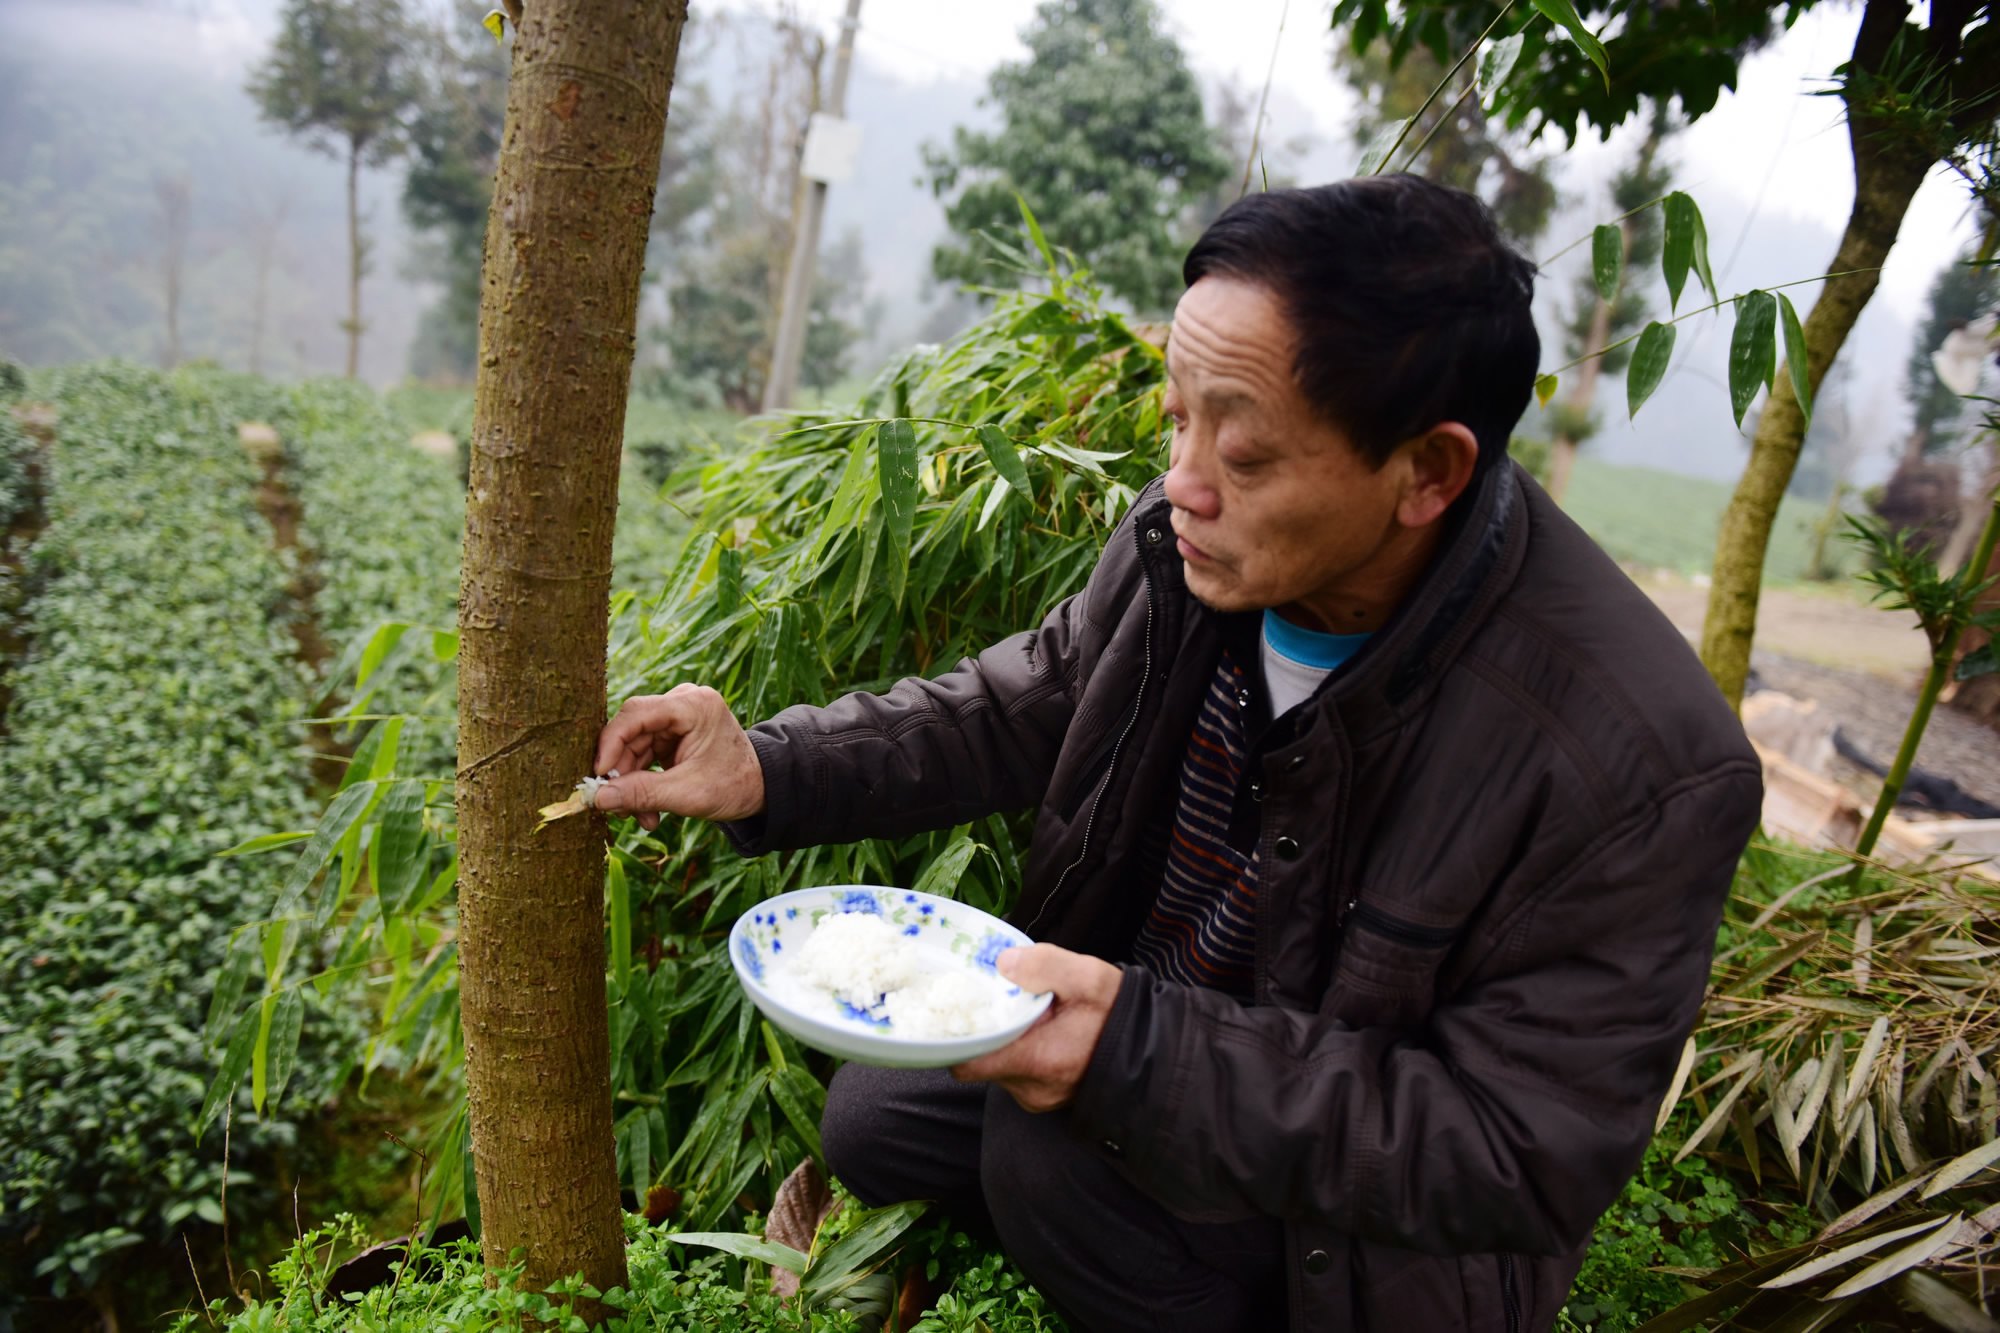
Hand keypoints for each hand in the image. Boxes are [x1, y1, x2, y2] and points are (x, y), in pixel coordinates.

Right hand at [591, 684, 765, 828]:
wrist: (761, 789)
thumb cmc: (734, 786)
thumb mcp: (687, 794)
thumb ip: (642, 794)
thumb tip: (598, 798)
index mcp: (693, 705)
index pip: (637, 713)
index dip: (611, 743)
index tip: (599, 775)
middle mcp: (682, 703)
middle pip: (632, 733)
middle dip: (622, 773)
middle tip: (617, 806)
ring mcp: (676, 718)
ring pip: (633, 748)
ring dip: (632, 784)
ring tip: (640, 817)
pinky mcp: (672, 734)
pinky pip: (643, 755)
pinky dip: (642, 783)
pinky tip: (648, 811)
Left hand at [952, 944, 1121, 1112]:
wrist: (1155, 1052)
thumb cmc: (1121, 1016)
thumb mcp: (1088, 978)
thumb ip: (1045, 966)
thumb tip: (1003, 962)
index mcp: (1037, 1060)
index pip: (969, 1061)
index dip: (959, 1036)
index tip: (964, 1010)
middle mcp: (1032, 1089)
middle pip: (981, 1062)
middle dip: (987, 1032)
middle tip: (1000, 1003)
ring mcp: (1038, 1099)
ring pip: (999, 1069)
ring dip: (1005, 1042)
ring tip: (1026, 1016)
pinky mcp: (1046, 1100)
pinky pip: (1018, 1076)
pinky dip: (1021, 1054)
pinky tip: (1040, 1033)